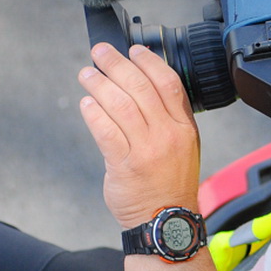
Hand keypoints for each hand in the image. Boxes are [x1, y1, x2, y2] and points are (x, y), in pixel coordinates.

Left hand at [77, 43, 200, 228]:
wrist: (167, 220)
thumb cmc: (171, 183)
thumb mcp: (183, 147)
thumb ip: (167, 118)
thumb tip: (139, 85)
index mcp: (184, 128)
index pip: (168, 83)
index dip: (148, 62)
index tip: (133, 50)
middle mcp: (167, 136)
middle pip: (140, 88)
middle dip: (117, 65)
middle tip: (100, 53)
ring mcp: (147, 150)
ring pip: (120, 105)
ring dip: (99, 85)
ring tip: (87, 75)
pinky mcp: (125, 165)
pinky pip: (105, 131)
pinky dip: (93, 113)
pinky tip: (86, 104)